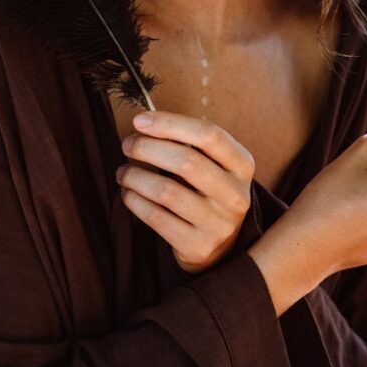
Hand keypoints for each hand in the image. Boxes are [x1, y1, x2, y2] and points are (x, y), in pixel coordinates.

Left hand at [116, 111, 255, 272]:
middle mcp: (236, 195)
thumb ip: (188, 143)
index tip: (140, 120)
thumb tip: (144, 123)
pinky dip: (135, 201)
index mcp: (242, 165)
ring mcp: (219, 224)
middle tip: (128, 144)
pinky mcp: (198, 246)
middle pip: (187, 161)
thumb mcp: (212, 165)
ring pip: (168, 192)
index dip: (170, 123)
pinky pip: (156, 218)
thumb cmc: (206, 190)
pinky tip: (128, 193)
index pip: (209, 135)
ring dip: (136, 176)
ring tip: (124, 172)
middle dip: (148, 148)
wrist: (220, 245)